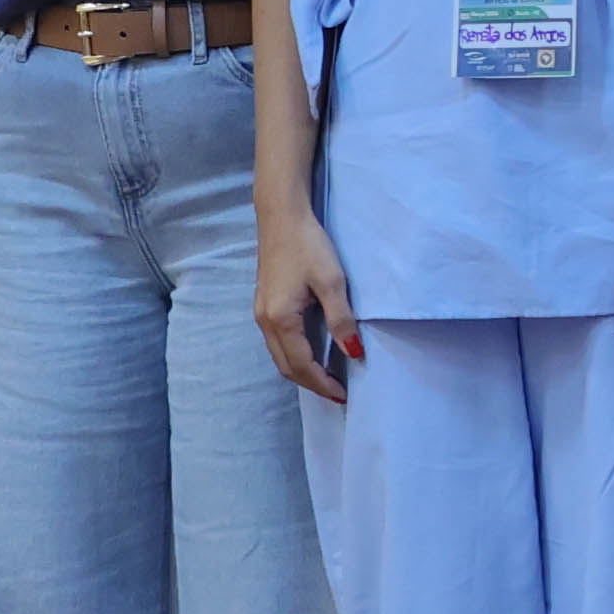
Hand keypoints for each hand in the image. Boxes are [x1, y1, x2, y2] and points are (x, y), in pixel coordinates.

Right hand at [255, 204, 359, 403]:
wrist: (281, 216)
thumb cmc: (309, 245)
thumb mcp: (332, 282)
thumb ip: (341, 320)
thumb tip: (353, 353)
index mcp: (281, 320)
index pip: (302, 365)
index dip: (323, 384)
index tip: (344, 396)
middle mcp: (265, 322)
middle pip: (286, 367)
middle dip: (311, 384)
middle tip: (337, 393)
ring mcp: (261, 313)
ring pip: (279, 356)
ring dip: (301, 371)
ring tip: (327, 377)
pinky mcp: (264, 304)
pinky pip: (276, 342)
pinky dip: (294, 355)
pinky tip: (311, 352)